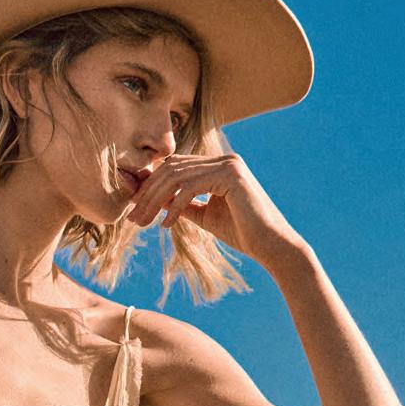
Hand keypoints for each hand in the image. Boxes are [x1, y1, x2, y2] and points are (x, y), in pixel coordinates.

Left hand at [124, 152, 303, 267]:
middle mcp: (224, 160)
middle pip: (172, 168)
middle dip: (148, 193)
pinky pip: (191, 187)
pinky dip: (174, 206)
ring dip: (155, 200)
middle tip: (133, 217)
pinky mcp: (231, 176)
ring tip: (142, 222)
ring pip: (178, 176)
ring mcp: (229, 164)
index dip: (152, 185)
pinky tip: (166, 224)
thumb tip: (157, 202)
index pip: (176, 167)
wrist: (272, 246)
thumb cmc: (243, 233)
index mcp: (219, 166)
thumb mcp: (205, 217)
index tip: (135, 208)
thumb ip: (184, 205)